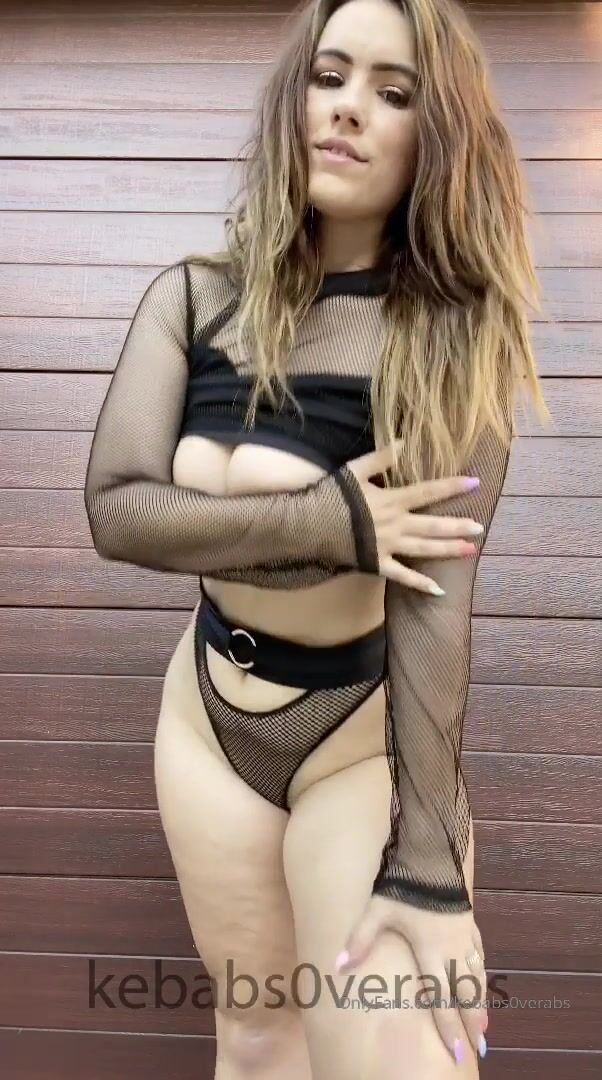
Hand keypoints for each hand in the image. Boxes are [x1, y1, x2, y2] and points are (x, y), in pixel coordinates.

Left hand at [335, 894, 488, 1064]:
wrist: (431, 857)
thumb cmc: (403, 887)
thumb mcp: (376, 912)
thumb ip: (359, 940)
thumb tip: (337, 966)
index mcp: (431, 954)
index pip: (441, 999)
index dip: (449, 1027)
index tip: (457, 1051)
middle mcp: (453, 951)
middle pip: (466, 993)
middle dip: (472, 1021)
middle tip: (479, 1046)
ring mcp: (464, 937)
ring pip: (477, 976)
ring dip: (481, 1001)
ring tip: (484, 1023)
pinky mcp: (470, 923)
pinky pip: (479, 953)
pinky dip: (482, 970)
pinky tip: (482, 977)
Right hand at [344, 440, 483, 595]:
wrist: (308, 525)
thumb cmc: (331, 495)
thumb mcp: (355, 470)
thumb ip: (381, 457)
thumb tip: (403, 441)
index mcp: (392, 499)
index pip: (428, 492)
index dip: (452, 487)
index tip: (474, 483)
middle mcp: (396, 524)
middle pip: (433, 525)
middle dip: (458, 526)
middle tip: (481, 527)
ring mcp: (389, 546)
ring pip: (425, 548)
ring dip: (449, 550)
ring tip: (471, 551)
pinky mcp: (378, 563)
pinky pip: (403, 576)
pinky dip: (420, 583)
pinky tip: (439, 590)